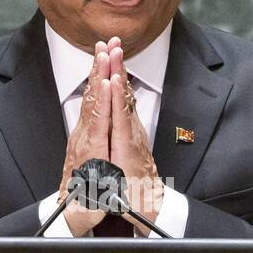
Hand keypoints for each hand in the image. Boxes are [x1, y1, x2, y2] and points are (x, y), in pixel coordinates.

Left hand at [57, 38, 115, 235]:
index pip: (98, 121)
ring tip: (104, 49)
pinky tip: (101, 72)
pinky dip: (97, 86)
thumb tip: (100, 179)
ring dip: (98, 72)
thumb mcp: (92, 201)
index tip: (108, 80)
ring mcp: (83, 134)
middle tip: (107, 47)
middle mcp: (84, 138)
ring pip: (92, 98)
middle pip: (94, 100)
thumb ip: (96, 188)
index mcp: (90, 152)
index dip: (103, 100)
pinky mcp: (85, 134)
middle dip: (101, 72)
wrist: (71, 211)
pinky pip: (91, 105)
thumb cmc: (87, 206)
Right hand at [104, 43, 162, 235]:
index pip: (120, 117)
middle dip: (116, 71)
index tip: (112, 79)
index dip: (116, 97)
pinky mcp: (132, 132)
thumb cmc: (131, 200)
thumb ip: (111, 186)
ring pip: (125, 97)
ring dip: (118, 71)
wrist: (151, 204)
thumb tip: (101, 183)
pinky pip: (126, 103)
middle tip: (111, 47)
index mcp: (125, 148)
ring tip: (113, 49)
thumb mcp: (120, 196)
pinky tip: (117, 71)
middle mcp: (131, 135)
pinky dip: (121, 86)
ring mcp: (133, 131)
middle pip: (123, 98)